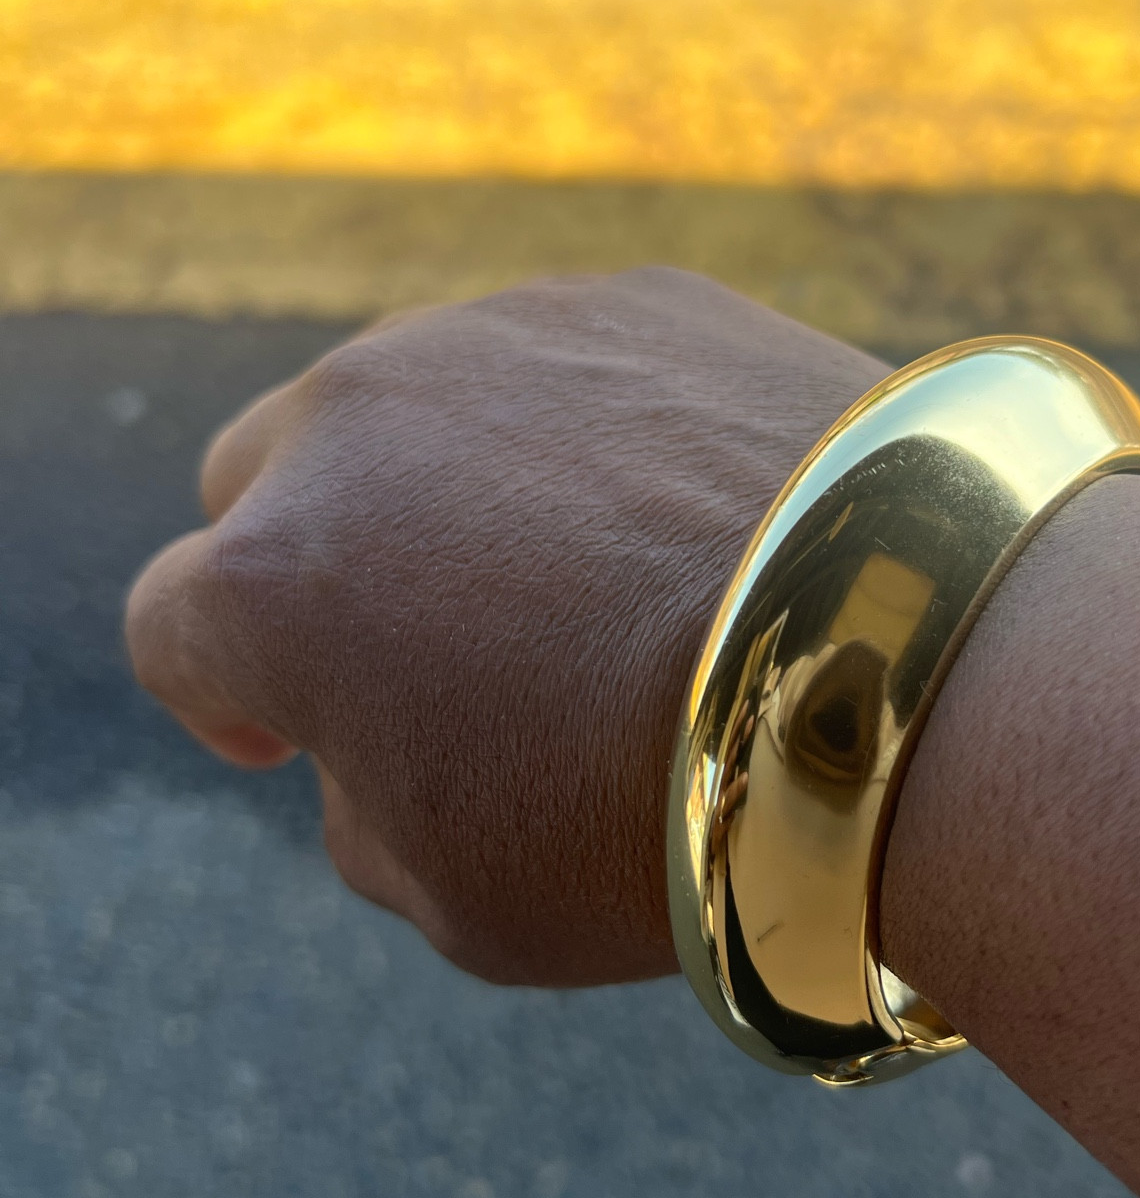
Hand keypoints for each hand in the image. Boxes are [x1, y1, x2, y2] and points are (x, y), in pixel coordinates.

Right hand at [126, 271, 884, 986]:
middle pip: (269, 479)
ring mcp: (500, 334)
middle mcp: (358, 420)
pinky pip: (558, 362)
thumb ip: (362, 807)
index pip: (178, 629)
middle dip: (312, 562)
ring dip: (445, 480)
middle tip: (411, 644)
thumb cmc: (669, 814)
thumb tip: (373, 744)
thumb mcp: (460, 900)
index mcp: (274, 579)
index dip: (220, 693)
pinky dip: (580, 430)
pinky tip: (674, 512)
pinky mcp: (635, 297)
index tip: (279, 735)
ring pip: (413, 400)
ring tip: (562, 575)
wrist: (903, 663)